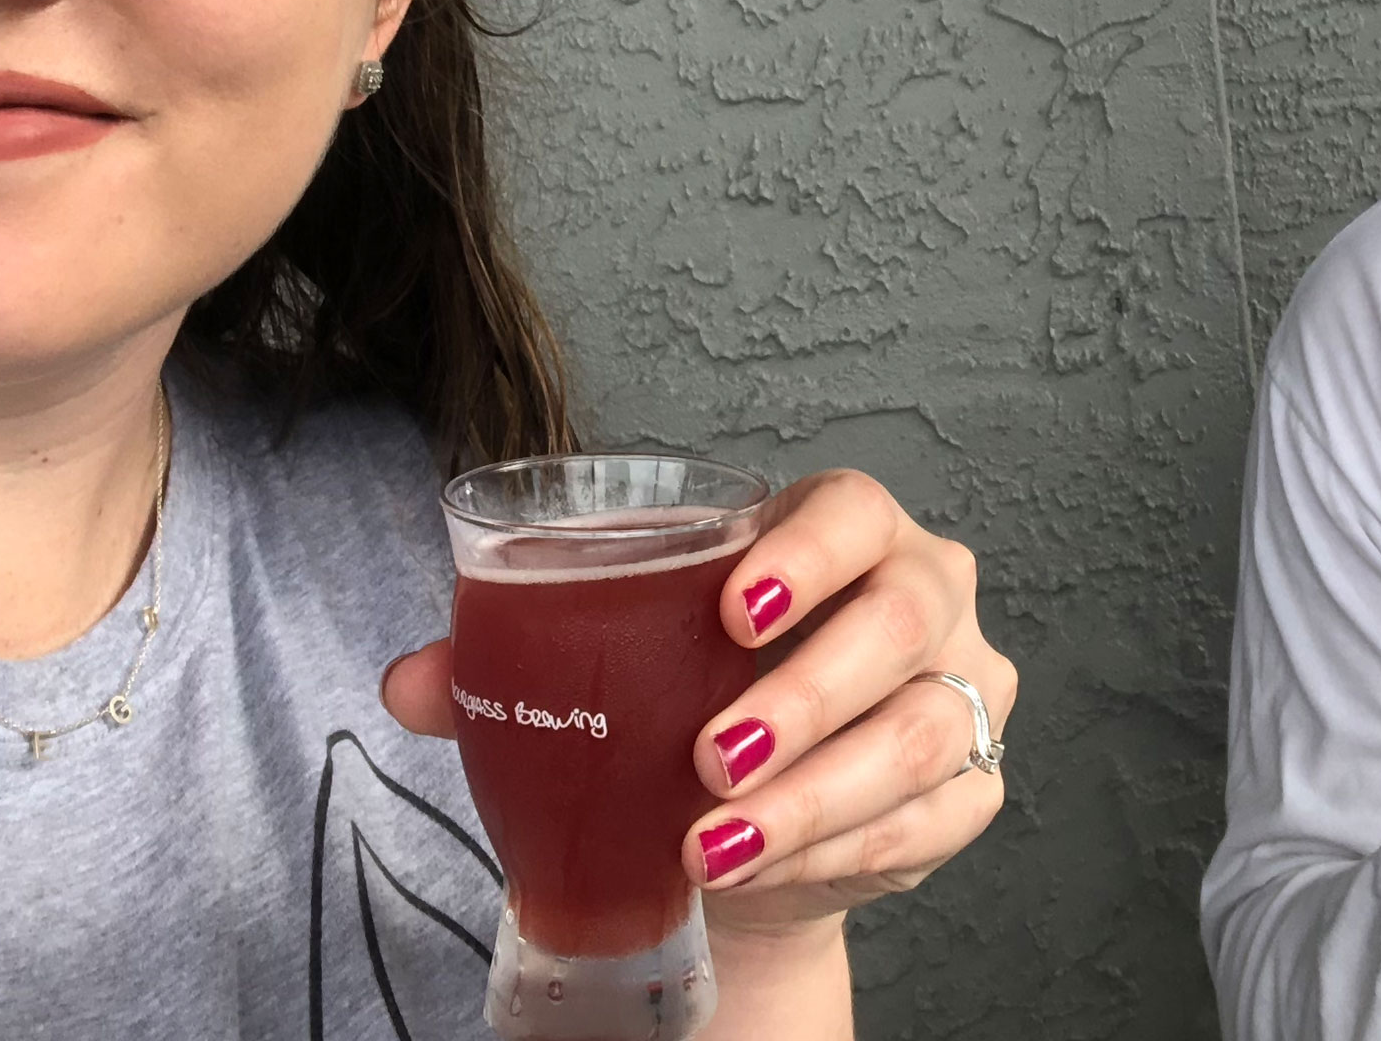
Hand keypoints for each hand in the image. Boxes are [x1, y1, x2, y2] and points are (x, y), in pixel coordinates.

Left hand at [380, 468, 1014, 937]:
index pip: (851, 510)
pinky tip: (762, 871)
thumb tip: (407, 680)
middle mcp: (925, 592)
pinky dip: (839, 853)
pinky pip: (930, 819)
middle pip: (898, 621)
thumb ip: (511, 663)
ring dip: (816, 796)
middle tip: (709, 759)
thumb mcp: (612, 663)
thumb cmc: (688, 699)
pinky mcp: (973, 787)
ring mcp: (964, 688)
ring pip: (924, 731)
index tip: (729, 606)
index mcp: (843, 529)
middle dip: (804, 695)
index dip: (804, 552)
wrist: (751, 821)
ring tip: (714, 842)